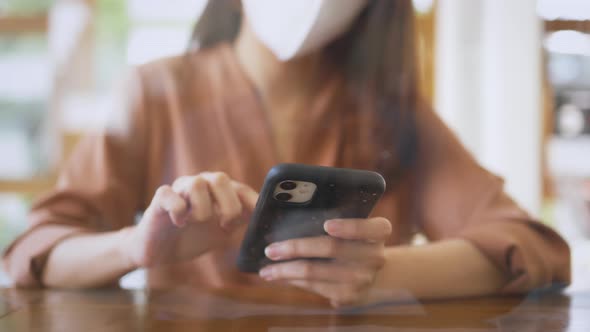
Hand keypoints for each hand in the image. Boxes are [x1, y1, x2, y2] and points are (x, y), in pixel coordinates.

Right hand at [124, 172, 257, 267]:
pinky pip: (170, 195)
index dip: (251, 201)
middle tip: (224, 225)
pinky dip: (178, 210)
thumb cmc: (193, 238)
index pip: (240, 188)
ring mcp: (179, 189)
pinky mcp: (160, 199)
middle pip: (220, 178)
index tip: (255, 218)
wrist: (160, 251)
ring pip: (196, 184)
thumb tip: (264, 220)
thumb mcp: (221, 232)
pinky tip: (179, 223)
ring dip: (202, 209)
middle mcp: (200, 184)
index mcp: (218, 191)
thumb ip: (240, 222)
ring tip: (195, 223)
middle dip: (228, 205)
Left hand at [258, 217, 391, 306]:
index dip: (350, 227)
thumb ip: (324, 206)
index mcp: (379, 231)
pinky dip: (294, 280)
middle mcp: (375, 255)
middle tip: (271, 249)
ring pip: (317, 272)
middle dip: (297, 247)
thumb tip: (266, 195)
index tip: (327, 225)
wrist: (369, 270)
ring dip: (287, 270)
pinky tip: (280, 276)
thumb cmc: (349, 236)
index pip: (371, 227)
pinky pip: (315, 287)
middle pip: (332, 248)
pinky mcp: (350, 296)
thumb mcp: (349, 219)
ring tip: (266, 269)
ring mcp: (364, 278)